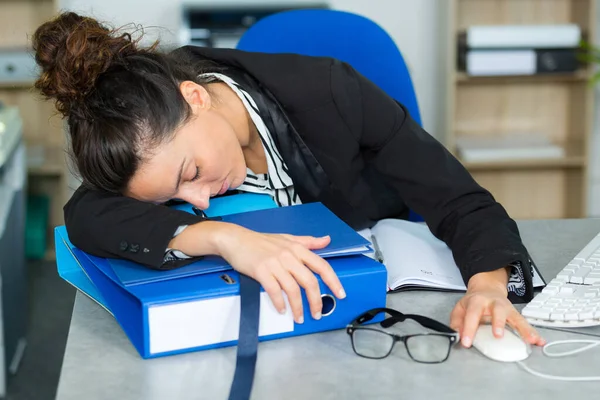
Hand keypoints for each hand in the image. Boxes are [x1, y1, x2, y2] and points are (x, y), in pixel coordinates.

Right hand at [215, 224, 345, 323]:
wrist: (236, 239)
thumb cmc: (260, 241)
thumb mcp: (287, 238)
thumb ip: (308, 241)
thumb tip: (326, 240)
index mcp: (298, 248)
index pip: (322, 266)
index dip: (333, 281)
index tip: (340, 294)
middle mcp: (289, 256)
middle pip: (309, 282)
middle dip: (316, 301)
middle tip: (317, 313)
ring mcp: (275, 263)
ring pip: (292, 289)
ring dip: (298, 307)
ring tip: (299, 317)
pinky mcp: (261, 271)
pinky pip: (274, 290)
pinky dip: (279, 303)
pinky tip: (282, 309)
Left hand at [450, 268, 545, 347]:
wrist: (487, 288)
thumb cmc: (474, 301)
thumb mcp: (460, 307)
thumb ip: (456, 321)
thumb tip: (455, 334)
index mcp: (477, 301)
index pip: (472, 315)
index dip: (468, 329)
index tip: (466, 342)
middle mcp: (494, 303)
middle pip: (497, 311)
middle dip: (498, 323)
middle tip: (498, 335)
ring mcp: (506, 309)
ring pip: (516, 318)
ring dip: (524, 329)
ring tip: (530, 340)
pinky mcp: (515, 314)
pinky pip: (525, 324)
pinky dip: (532, 332)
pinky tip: (539, 341)